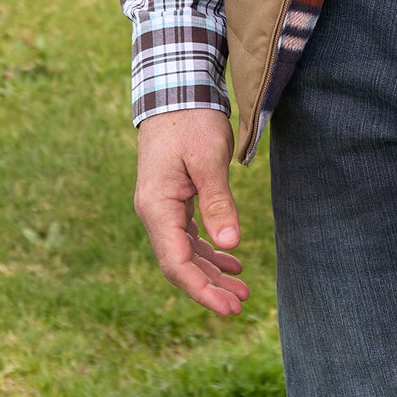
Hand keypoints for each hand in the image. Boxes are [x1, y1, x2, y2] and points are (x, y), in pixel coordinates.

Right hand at [134, 108, 248, 316]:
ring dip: (211, 271)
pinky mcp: (173, 198)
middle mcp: (154, 212)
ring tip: (242, 288)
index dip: (201, 290)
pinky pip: (189, 234)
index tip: (228, 307)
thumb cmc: (191, 120)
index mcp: (157, 207)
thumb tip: (231, 243)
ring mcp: (162, 206)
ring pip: (186, 251)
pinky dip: (209, 249)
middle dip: (209, 287)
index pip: (176, 263)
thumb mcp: (209, 159)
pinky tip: (230, 258)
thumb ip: (218, 201)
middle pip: (180, 263)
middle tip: (240, 305)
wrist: (175, 89)